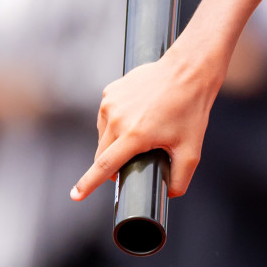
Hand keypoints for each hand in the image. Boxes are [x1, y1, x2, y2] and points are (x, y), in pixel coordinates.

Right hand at [71, 32, 223, 201]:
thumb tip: (170, 195)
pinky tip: (137, 115)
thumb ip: (181, 177)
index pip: (104, 166)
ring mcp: (111, 102)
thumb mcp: (192, 149)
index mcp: (134, 135)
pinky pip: (107, 116)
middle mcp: (117, 119)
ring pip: (104, 135)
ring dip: (115, 141)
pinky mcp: (110, 91)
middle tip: (135, 160)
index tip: (75, 196)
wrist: (189, 70)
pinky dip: (117, 122)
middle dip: (113, 163)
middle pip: (103, 153)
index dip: (88, 184)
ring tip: (144, 131)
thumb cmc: (191, 109)